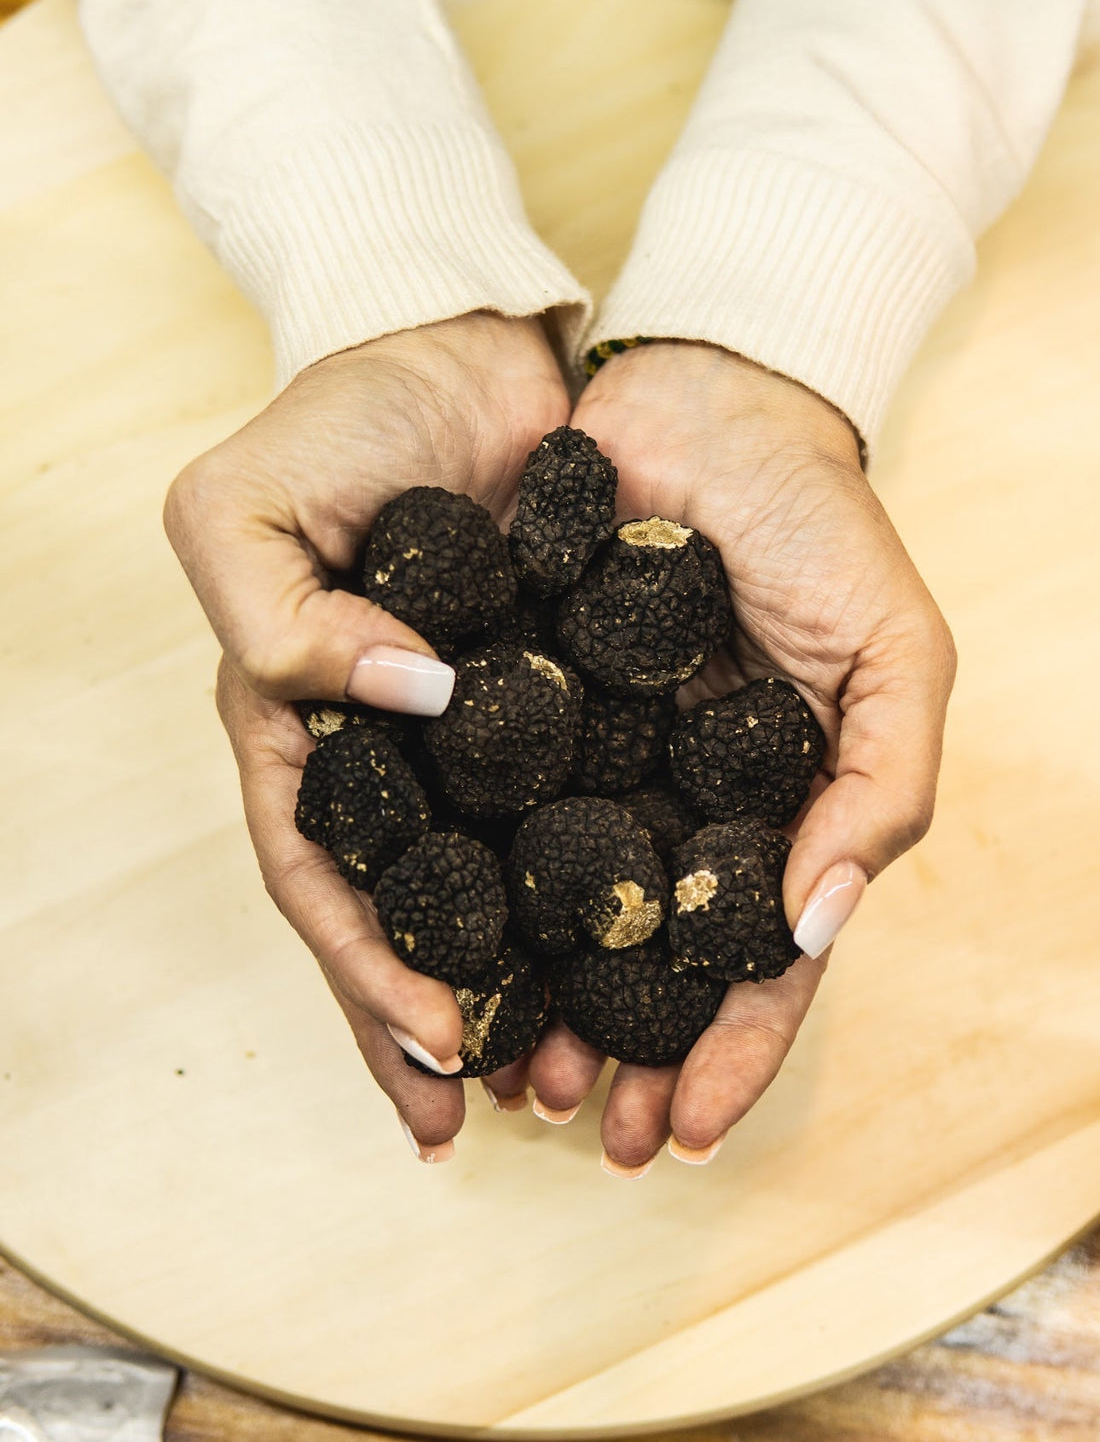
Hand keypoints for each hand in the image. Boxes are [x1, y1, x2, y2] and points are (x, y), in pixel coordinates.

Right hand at [164, 313, 569, 1160]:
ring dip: (522, 981)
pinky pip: (578, 806)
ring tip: (570, 1073)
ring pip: (496, 883)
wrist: (456, 344)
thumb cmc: (335, 418)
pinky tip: (633, 951)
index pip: (320, 878)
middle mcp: (387, 751)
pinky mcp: (562, 701)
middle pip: (408, 914)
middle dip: (439, 1022)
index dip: (366, 973)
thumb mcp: (242, 511)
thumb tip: (405, 700)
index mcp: (297, 726)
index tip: (438, 1052)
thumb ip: (285, 622)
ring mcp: (476, 733)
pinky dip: (593, 882)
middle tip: (497, 1118)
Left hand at [513, 339, 955, 1173]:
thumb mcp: (896, 657)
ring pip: (553, 910)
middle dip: (611, 1056)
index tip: (677, 1133)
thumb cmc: (822, 527)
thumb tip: (814, 929)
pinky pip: (478, 806)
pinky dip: (463, 880)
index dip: (725, 1057)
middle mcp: (672, 805)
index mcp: (766, 812)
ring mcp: (588, 761)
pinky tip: (436, 944)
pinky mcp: (507, 706)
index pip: (753, 966)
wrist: (710, 398)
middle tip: (567, 1126)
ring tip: (497, 1070)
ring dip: (529, 999)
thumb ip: (879, 790)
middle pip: (641, 965)